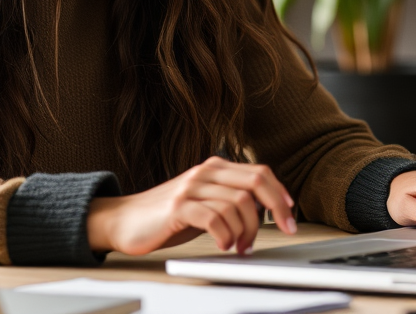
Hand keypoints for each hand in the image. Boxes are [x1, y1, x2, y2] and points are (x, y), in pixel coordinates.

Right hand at [87, 157, 297, 255]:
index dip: (280, 194)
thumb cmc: (168, 215)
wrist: (124, 219)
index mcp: (215, 168)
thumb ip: (230, 198)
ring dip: (246, 231)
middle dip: (276, 209)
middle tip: (284, 230)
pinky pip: (214, 218)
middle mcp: (205, 173)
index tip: (290, 215)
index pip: (259, 173)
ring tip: (240, 247)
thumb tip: (267, 210)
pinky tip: (223, 245)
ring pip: (237, 204)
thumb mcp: (205, 201)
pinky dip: (225, 235)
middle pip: (255, 184)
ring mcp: (191, 188)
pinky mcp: (178, 207)